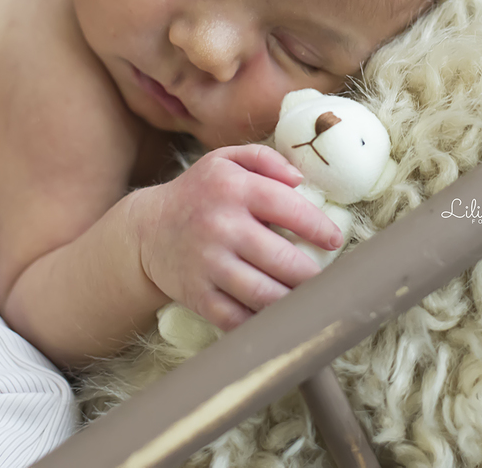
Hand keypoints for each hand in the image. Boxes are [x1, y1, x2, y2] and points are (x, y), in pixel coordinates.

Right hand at [128, 144, 343, 332]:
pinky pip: (238, 318)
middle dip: (313, 274)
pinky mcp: (197, 296)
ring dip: (293, 301)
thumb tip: (299, 179)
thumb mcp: (225, 161)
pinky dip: (262, 322)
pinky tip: (277, 316)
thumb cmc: (199, 194)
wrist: (147, 230)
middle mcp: (220, 226)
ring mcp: (207, 264)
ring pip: (263, 294)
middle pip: (282, 259)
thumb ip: (265, 159)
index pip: (289, 207)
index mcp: (233, 188)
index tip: (334, 240)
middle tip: (328, 279)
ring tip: (309, 299)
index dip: (318, 226)